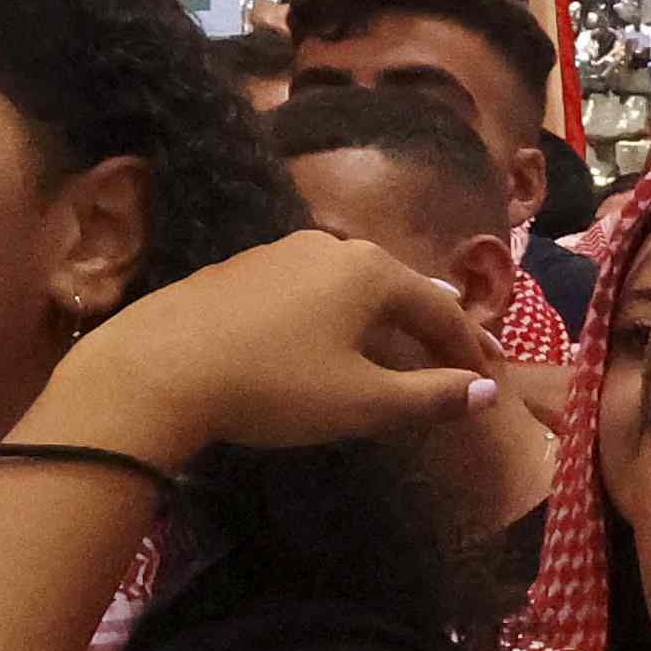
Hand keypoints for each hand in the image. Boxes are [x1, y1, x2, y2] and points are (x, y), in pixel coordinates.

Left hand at [34, 230, 495, 465]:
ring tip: (402, 338)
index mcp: (372, 272)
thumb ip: (431, 397)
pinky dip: (337, 313)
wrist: (156, 370)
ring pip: (352, 284)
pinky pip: (311, 290)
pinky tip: (329, 334)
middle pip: (399, 288)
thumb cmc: (274, 386)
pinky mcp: (240, 270)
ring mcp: (280, 253)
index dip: (472, 348)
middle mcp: (331, 247)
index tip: (494, 376)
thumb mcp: (362, 403)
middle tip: (462, 353)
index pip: (442, 311)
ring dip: (384, 315)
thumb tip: (486, 392)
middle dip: (433, 324)